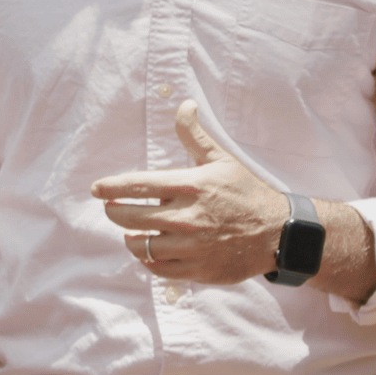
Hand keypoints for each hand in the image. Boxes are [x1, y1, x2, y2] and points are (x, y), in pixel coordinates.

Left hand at [91, 100, 285, 284]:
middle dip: (114, 212)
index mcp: (190, 187)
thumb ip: (194, 135)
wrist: (279, 233)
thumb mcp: (221, 159)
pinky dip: (148, 259)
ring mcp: (192, 247)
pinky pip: (158, 268)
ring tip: (132, 231)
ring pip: (141, 246)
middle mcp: (188, 218)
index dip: (111, 187)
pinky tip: (151, 250)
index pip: (137, 186)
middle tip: (112, 209)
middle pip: (130, 218)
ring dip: (131, 238)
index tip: (96, 189)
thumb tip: (184, 104)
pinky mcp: (198, 270)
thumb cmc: (246, 193)